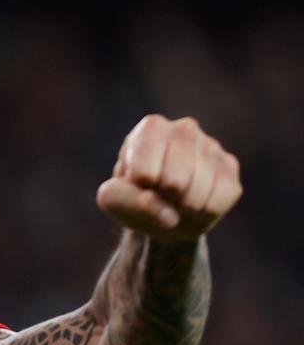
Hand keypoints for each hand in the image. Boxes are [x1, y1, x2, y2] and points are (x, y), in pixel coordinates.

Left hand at [97, 114, 241, 242]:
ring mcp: (211, 146)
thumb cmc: (133, 195)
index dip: (140, 189)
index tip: (138, 182)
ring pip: (197, 194)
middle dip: (163, 200)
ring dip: (182, 208)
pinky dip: (202, 213)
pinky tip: (196, 202)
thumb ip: (128, 202)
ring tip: (176, 199)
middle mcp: (185, 129)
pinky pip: (217, 202)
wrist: (162, 209)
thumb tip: (169, 216)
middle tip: (159, 193)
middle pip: (174, 183)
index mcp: (151, 128)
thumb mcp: (114, 199)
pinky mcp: (230, 169)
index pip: (144, 172)